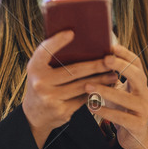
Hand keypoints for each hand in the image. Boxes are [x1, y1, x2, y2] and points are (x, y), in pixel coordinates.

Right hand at [22, 30, 117, 148]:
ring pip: (82, 86)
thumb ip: (53, 58)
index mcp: (34, 68)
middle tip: (110, 60)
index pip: (44, 51)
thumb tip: (82, 44)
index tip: (72, 33)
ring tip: (113, 74)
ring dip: (100, 80)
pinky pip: (82, 98)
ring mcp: (50, 98)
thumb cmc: (42, 85)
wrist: (34, 115)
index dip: (57, 41)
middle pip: (73, 70)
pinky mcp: (61, 111)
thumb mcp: (41, 71)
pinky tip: (105, 87)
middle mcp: (40, 83)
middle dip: (95, 65)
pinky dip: (95, 92)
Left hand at [85, 44, 147, 148]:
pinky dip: (106, 112)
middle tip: (104, 60)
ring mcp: (143, 109)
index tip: (112, 46)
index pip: (136, 63)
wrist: (134, 137)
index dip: (126, 54)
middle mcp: (144, 93)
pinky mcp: (138, 125)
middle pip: (137, 75)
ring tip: (87, 86)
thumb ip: (109, 76)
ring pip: (127, 98)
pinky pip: (121, 117)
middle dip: (122, 66)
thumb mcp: (116, 90)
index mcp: (139, 82)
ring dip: (106, 91)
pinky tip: (92, 107)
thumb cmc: (121, 108)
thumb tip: (92, 56)